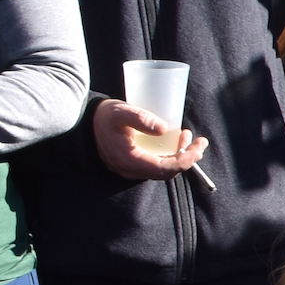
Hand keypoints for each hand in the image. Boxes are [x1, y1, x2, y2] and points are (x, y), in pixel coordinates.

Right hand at [90, 97, 206, 180]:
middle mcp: (133, 170)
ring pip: (164, 169)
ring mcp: (134, 169)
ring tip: (189, 138)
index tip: (198, 147)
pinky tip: (175, 141)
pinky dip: (170, 155)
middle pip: (168, 171)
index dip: (186, 160)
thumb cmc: (103, 117)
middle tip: (200, 142)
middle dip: (188, 158)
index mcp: (131, 160)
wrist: (83, 125)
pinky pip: (157, 165)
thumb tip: (165, 129)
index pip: (166, 169)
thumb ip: (141, 118)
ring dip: (180, 156)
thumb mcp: (120, 112)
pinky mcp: (134, 165)